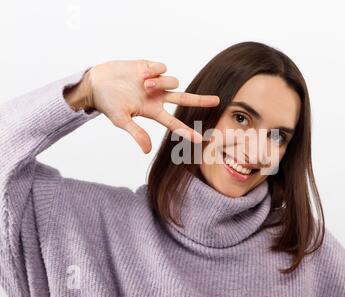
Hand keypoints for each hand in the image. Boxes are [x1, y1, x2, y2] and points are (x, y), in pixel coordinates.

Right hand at [87, 59, 219, 152]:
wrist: (97, 82)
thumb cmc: (108, 104)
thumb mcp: (121, 120)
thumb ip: (136, 133)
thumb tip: (147, 151)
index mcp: (153, 111)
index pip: (174, 123)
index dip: (187, 131)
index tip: (200, 139)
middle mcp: (158, 97)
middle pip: (185, 99)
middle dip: (201, 100)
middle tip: (217, 101)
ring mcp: (156, 82)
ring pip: (173, 81)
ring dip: (161, 83)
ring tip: (144, 83)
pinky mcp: (150, 67)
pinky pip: (163, 67)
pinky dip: (155, 70)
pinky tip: (142, 72)